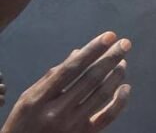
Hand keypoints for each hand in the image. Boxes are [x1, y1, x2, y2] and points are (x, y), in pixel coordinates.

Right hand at [0, 32, 130, 132]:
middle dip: (110, 58)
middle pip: (91, 79)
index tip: (109, 36)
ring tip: (123, 62)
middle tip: (125, 43)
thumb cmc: (25, 121)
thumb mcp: (29, 97)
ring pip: (102, 94)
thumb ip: (53, 76)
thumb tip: (79, 52)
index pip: (71, 68)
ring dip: (116, 75)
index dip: (92, 50)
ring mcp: (72, 125)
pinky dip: (120, 101)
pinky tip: (125, 86)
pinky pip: (108, 116)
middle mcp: (57, 111)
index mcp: (40, 98)